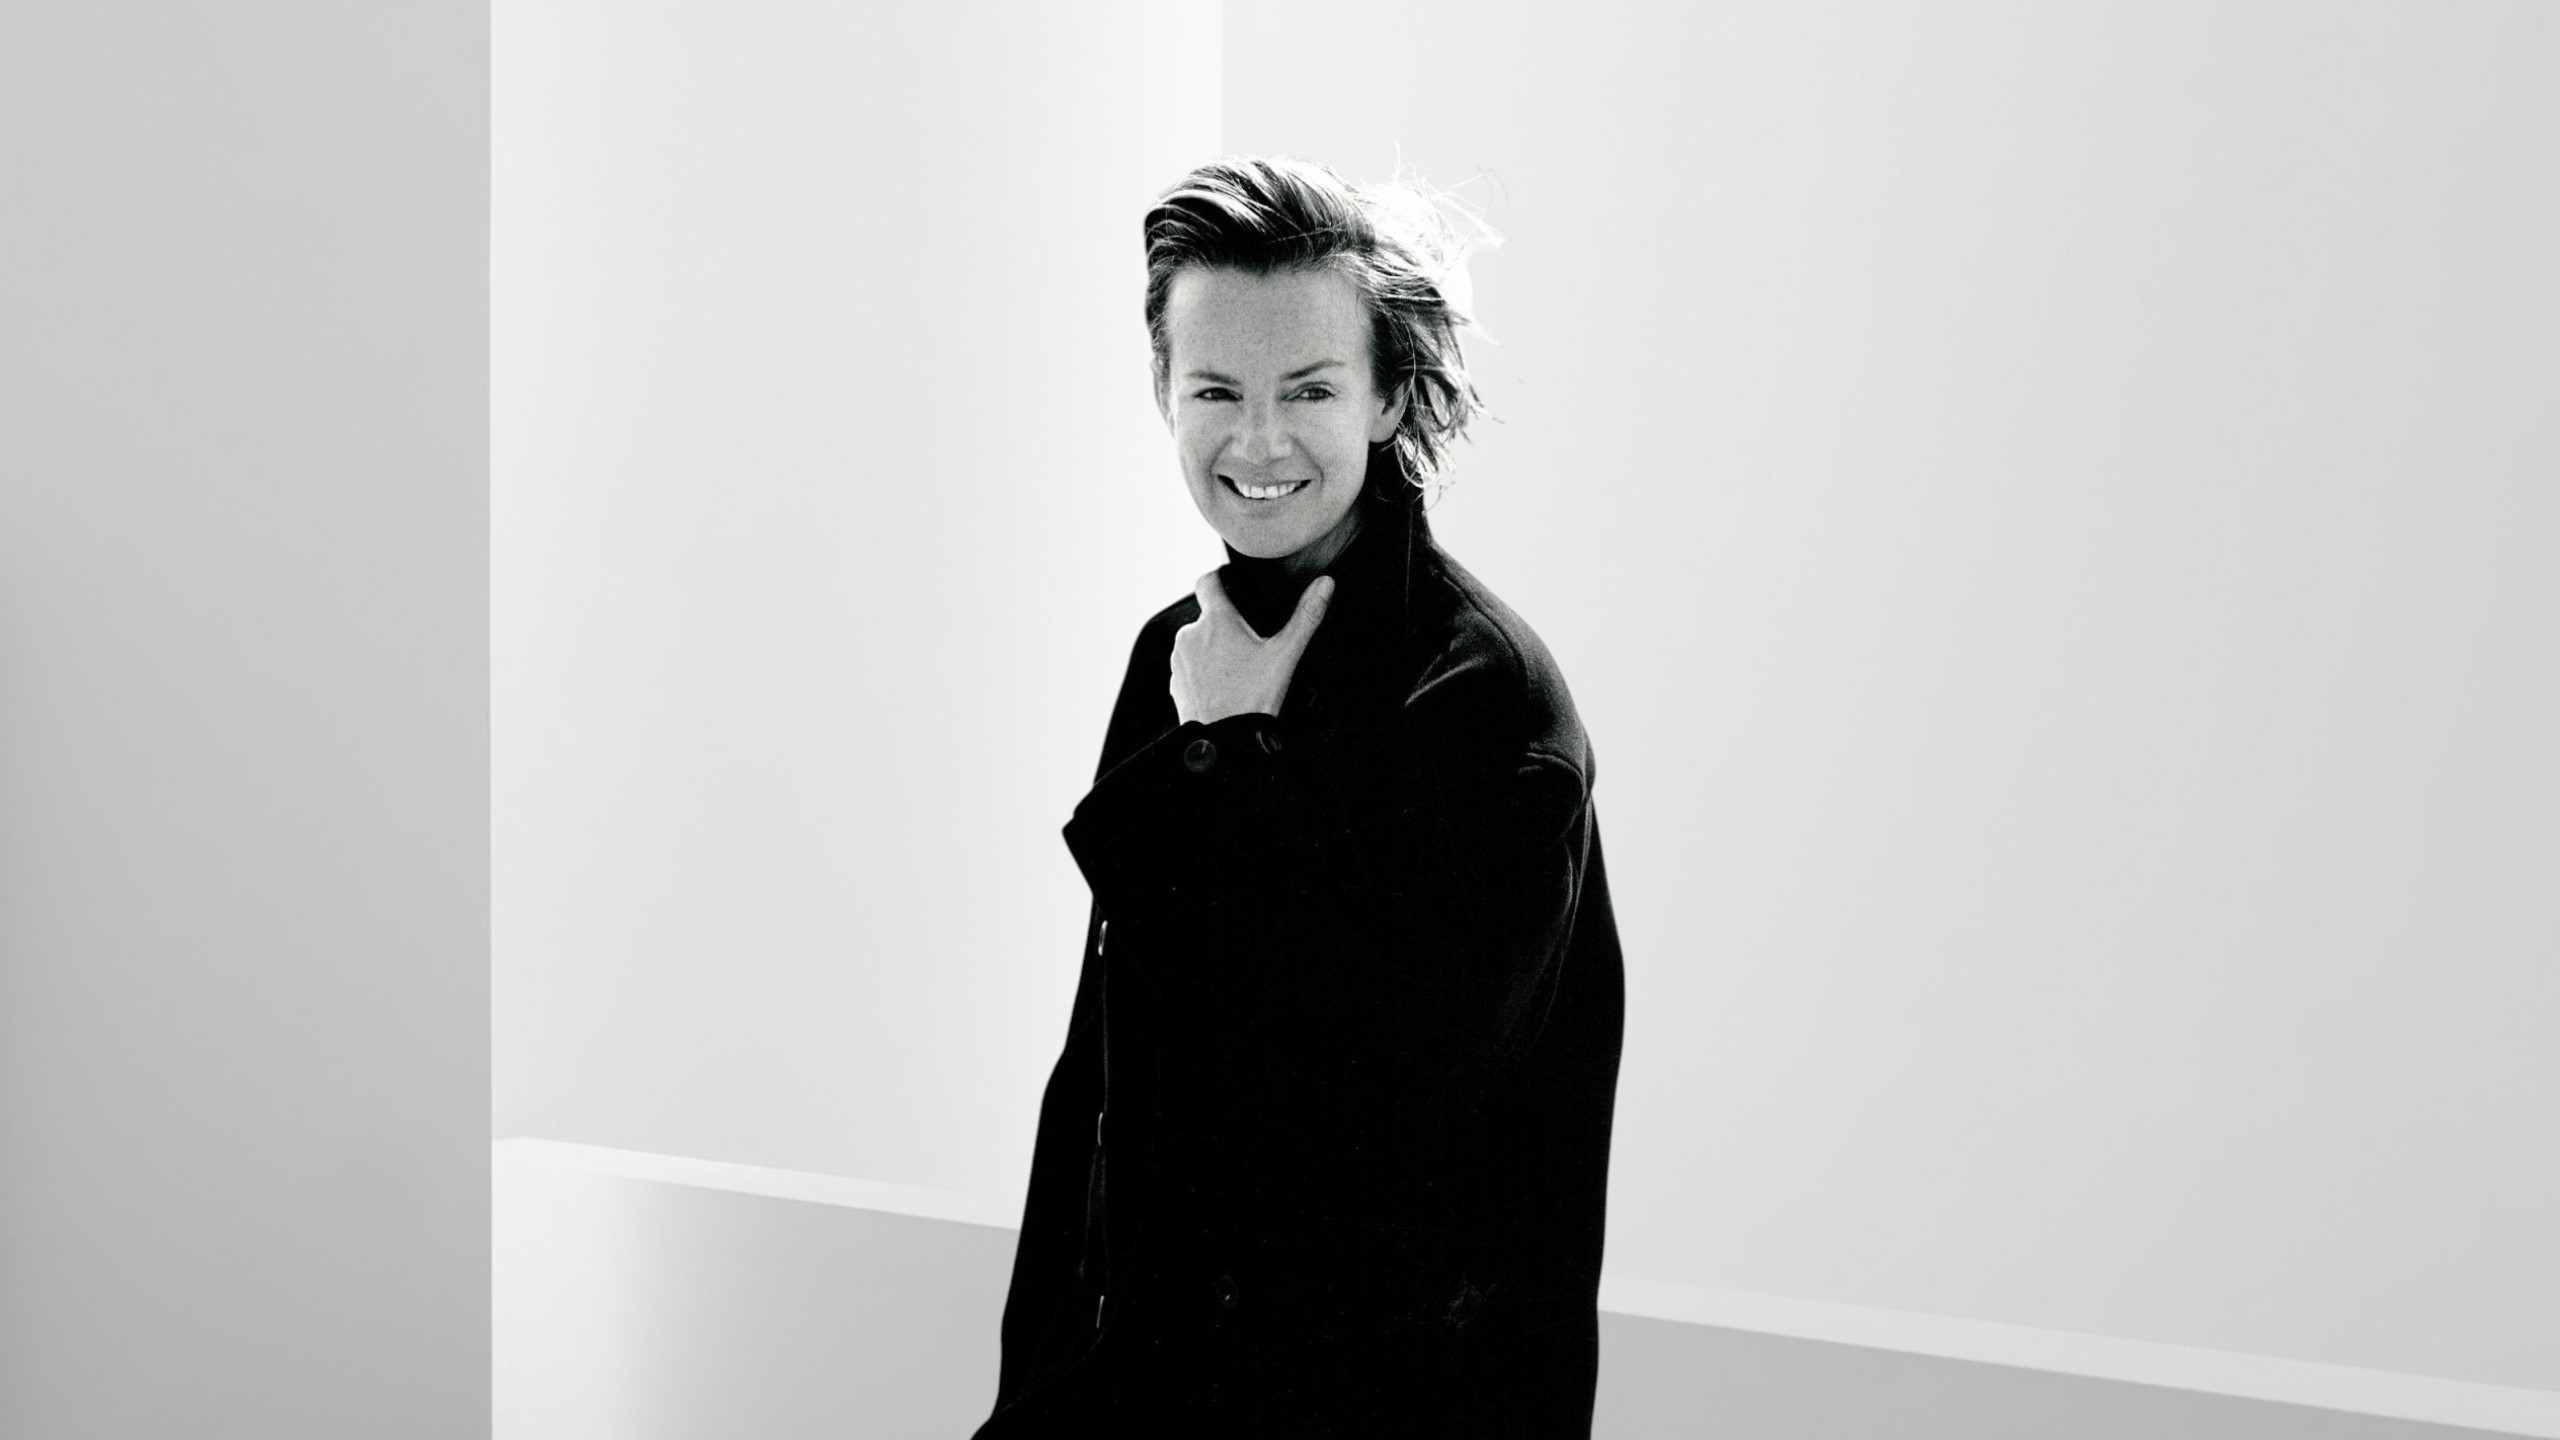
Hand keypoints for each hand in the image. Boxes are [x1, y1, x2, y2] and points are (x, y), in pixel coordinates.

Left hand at [1169, 571, 1333, 724]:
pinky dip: (1203, 671)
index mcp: (1216, 621)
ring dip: (1213, 649)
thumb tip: (1325, 584)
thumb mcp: (1285, 655)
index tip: (1227, 580)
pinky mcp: (1175, 681)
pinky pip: (1190, 667)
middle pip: (1207, 617)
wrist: (1225, 741)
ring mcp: (1179, 659)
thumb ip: (1306, 616)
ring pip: (1197, 643)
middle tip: (1249, 645)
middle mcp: (1190, 635)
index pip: (1207, 582)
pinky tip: (1224, 686)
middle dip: (1225, 626)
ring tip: (1237, 670)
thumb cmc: (1252, 698)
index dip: (1218, 577)